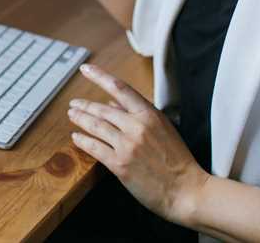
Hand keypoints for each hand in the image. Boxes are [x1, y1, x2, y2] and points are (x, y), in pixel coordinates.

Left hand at [68, 63, 209, 227]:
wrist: (187, 191)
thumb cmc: (178, 160)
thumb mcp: (163, 129)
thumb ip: (138, 113)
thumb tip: (112, 101)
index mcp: (150, 114)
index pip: (120, 88)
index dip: (99, 76)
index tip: (85, 69)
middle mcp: (137, 127)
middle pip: (102, 109)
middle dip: (84, 105)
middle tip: (74, 103)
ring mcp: (127, 146)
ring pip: (96, 126)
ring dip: (80, 119)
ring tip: (72, 115)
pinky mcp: (120, 165)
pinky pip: (95, 148)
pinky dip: (82, 140)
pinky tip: (76, 137)